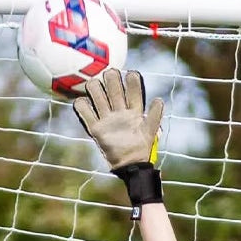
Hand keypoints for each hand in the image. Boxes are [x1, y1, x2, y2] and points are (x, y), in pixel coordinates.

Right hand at [73, 68, 164, 208]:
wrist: (130, 165)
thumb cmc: (142, 148)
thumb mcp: (150, 132)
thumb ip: (154, 116)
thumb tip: (158, 99)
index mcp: (134, 110)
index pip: (133, 89)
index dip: (131, 80)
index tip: (131, 74)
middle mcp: (119, 111)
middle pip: (113, 87)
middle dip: (111, 78)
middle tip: (110, 75)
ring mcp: (107, 118)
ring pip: (97, 95)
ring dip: (95, 87)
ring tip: (94, 86)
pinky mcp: (96, 128)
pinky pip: (85, 113)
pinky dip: (81, 105)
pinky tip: (83, 103)